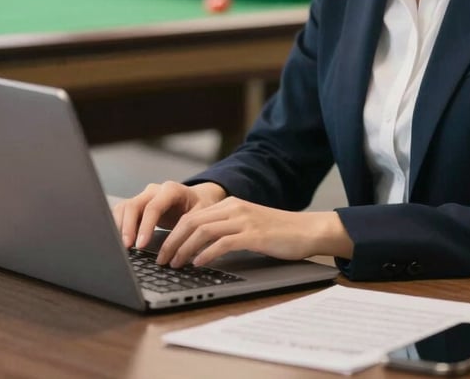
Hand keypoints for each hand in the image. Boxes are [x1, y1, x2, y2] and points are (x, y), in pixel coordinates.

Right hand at [112, 181, 226, 248]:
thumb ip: (189, 226)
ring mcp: (144, 196)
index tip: (141, 245)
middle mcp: (154, 190)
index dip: (146, 226)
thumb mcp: (201, 214)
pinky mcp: (138, 205)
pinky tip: (120, 241)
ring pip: (124, 208)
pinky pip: (122, 213)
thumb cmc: (200, 206)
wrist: (196, 199)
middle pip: (133, 205)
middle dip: (128, 227)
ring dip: (120, 227)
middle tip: (127, 247)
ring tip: (122, 247)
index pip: (153, 207)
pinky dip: (118, 226)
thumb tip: (176, 245)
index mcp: (171, 190)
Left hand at [156, 197, 352, 266]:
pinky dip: (207, 253)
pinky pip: (223, 242)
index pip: (192, 216)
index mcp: (230, 204)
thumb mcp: (248, 226)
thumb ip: (226, 231)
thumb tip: (198, 249)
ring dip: (184, 248)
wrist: (307, 230)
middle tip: (162, 260)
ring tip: (175, 264)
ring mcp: (244, 220)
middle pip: (192, 221)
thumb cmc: (278, 233)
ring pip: (203, 230)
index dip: (173, 233)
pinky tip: (198, 264)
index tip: (162, 250)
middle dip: (172, 241)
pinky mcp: (254, 234)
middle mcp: (234, 208)